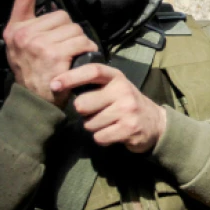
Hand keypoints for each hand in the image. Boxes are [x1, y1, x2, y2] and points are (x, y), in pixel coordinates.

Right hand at [3, 0, 97, 106]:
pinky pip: (81, 42)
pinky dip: (86, 51)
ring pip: (74, 29)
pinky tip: (77, 62)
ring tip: (69, 57)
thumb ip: (34, 29)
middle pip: (61, 15)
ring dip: (79, 42)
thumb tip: (55, 12)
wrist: (34, 101)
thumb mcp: (22, 49)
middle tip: (62, 50)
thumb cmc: (34, 74)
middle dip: (68, 31)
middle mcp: (24, 34)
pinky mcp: (54, 55)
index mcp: (15, 29)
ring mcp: (38, 44)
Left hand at [51, 63, 166, 152]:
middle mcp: (123, 90)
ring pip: (90, 123)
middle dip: (83, 113)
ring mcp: (127, 109)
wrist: (155, 123)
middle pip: (83, 104)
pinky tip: (113, 133)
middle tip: (95, 112)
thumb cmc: (126, 103)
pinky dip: (102, 138)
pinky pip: (100, 137)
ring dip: (94, 127)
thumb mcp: (114, 87)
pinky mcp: (129, 128)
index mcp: (117, 77)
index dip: (71, 76)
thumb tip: (60, 85)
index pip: (92, 71)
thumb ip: (94, 84)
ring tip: (108, 123)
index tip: (54, 84)